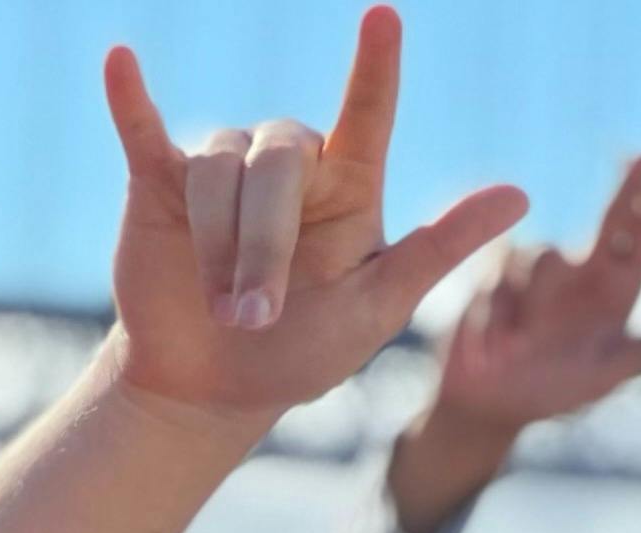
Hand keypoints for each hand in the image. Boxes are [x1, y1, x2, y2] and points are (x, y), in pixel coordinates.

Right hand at [100, 8, 525, 430]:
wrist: (210, 388)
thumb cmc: (300, 351)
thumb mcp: (376, 309)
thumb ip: (437, 249)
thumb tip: (520, 194)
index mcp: (349, 181)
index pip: (368, 112)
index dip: (375, 67)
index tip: (383, 18)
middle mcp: (289, 162)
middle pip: (277, 167)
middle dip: (261, 245)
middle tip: (250, 316)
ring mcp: (221, 169)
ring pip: (217, 173)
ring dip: (217, 246)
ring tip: (220, 308)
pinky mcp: (159, 183)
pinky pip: (144, 132)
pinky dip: (130, 99)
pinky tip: (120, 61)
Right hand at [427, 152, 640, 433]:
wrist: (487, 407)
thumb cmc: (550, 395)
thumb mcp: (600, 383)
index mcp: (614, 292)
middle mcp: (583, 272)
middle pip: (614, 217)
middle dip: (633, 187)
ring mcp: (540, 269)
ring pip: (546, 256)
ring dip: (537, 301)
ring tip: (521, 343)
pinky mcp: (497, 274)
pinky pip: (502, 272)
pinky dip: (501, 309)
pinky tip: (497, 338)